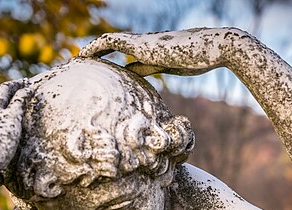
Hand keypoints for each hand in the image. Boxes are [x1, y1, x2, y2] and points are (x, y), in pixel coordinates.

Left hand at [79, 27, 253, 76]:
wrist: (216, 46)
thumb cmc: (204, 59)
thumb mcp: (179, 70)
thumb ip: (166, 74)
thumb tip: (156, 86)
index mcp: (157, 51)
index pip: (130, 59)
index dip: (114, 66)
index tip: (103, 75)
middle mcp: (147, 43)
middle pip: (115, 47)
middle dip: (97, 56)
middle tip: (81, 67)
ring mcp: (144, 41)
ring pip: (109, 42)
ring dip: (92, 51)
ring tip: (75, 62)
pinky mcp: (142, 43)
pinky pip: (111, 42)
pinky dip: (95, 48)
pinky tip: (82, 57)